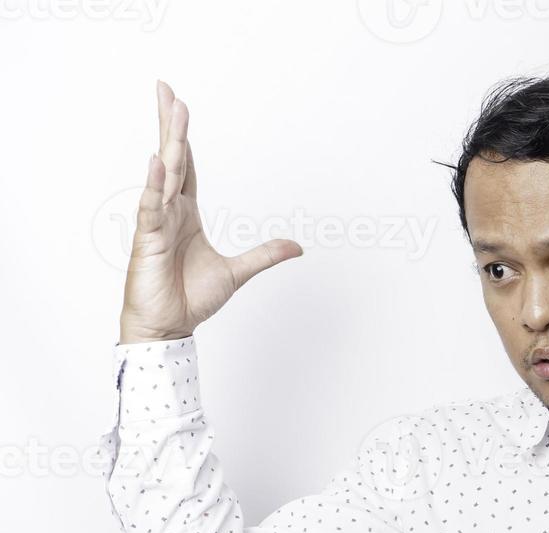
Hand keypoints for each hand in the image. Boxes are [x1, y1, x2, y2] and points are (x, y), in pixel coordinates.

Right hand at [118, 80, 302, 343]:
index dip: (184, 137)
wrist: (170, 326)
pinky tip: (158, 161)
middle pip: (173, 159)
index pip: (187, 166)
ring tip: (171, 110)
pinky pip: (152, 208)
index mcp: (186, 214)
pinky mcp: (149, 241)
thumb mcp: (238, 272)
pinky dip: (155, 185)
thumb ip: (265, 255)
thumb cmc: (191, 298)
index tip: (181, 106)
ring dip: (170, 142)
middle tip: (166, 89)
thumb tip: (298, 247)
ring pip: (165, 175)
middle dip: (171, 124)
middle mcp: (169, 212)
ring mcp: (157, 224)